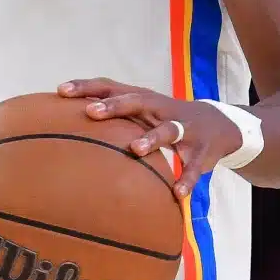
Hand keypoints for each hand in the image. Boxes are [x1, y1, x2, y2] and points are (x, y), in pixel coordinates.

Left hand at [58, 78, 244, 198]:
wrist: (219, 124)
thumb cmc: (165, 118)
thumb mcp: (140, 112)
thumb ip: (112, 115)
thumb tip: (65, 124)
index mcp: (142, 99)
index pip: (111, 87)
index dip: (86, 87)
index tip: (60, 91)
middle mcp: (162, 109)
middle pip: (136, 101)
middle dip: (114, 106)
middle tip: (91, 112)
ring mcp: (185, 128)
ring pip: (168, 130)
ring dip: (151, 138)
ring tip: (135, 149)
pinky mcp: (202, 151)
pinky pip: (194, 166)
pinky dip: (187, 178)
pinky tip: (177, 192)